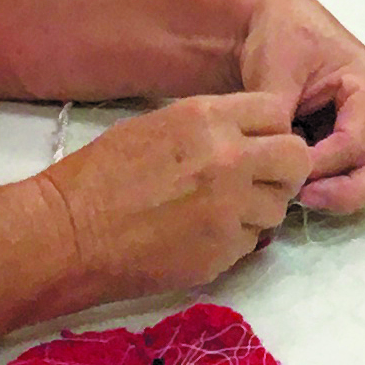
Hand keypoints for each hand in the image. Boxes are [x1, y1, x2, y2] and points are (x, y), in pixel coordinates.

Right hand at [35, 93, 308, 300]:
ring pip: (279, 206)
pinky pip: (254, 241)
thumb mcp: (159, 126)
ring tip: (219, 210)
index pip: (277, 113)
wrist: (68, 234)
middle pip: (296, 159)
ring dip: (259, 207)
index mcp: (207, 119)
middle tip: (257, 179)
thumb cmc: (100, 175)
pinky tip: (201, 234)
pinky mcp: (224, 251)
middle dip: (283, 168)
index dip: (271, 129)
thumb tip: (249, 137)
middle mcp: (229, 159)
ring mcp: (230, 209)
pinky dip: (236, 238)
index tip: (258, 142)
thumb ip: (212, 128)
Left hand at [237, 0, 364, 212]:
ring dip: (342, 192)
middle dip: (348, 194)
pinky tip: (299, 179)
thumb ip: (279, 119)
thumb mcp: (275, 72)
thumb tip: (283, 166)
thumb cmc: (280, 36)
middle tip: (302, 199)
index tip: (281, 171)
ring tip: (298, 191)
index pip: (355, 146)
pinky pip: (361, 173)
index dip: (318, 167)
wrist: (276, 20)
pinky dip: (335, 184)